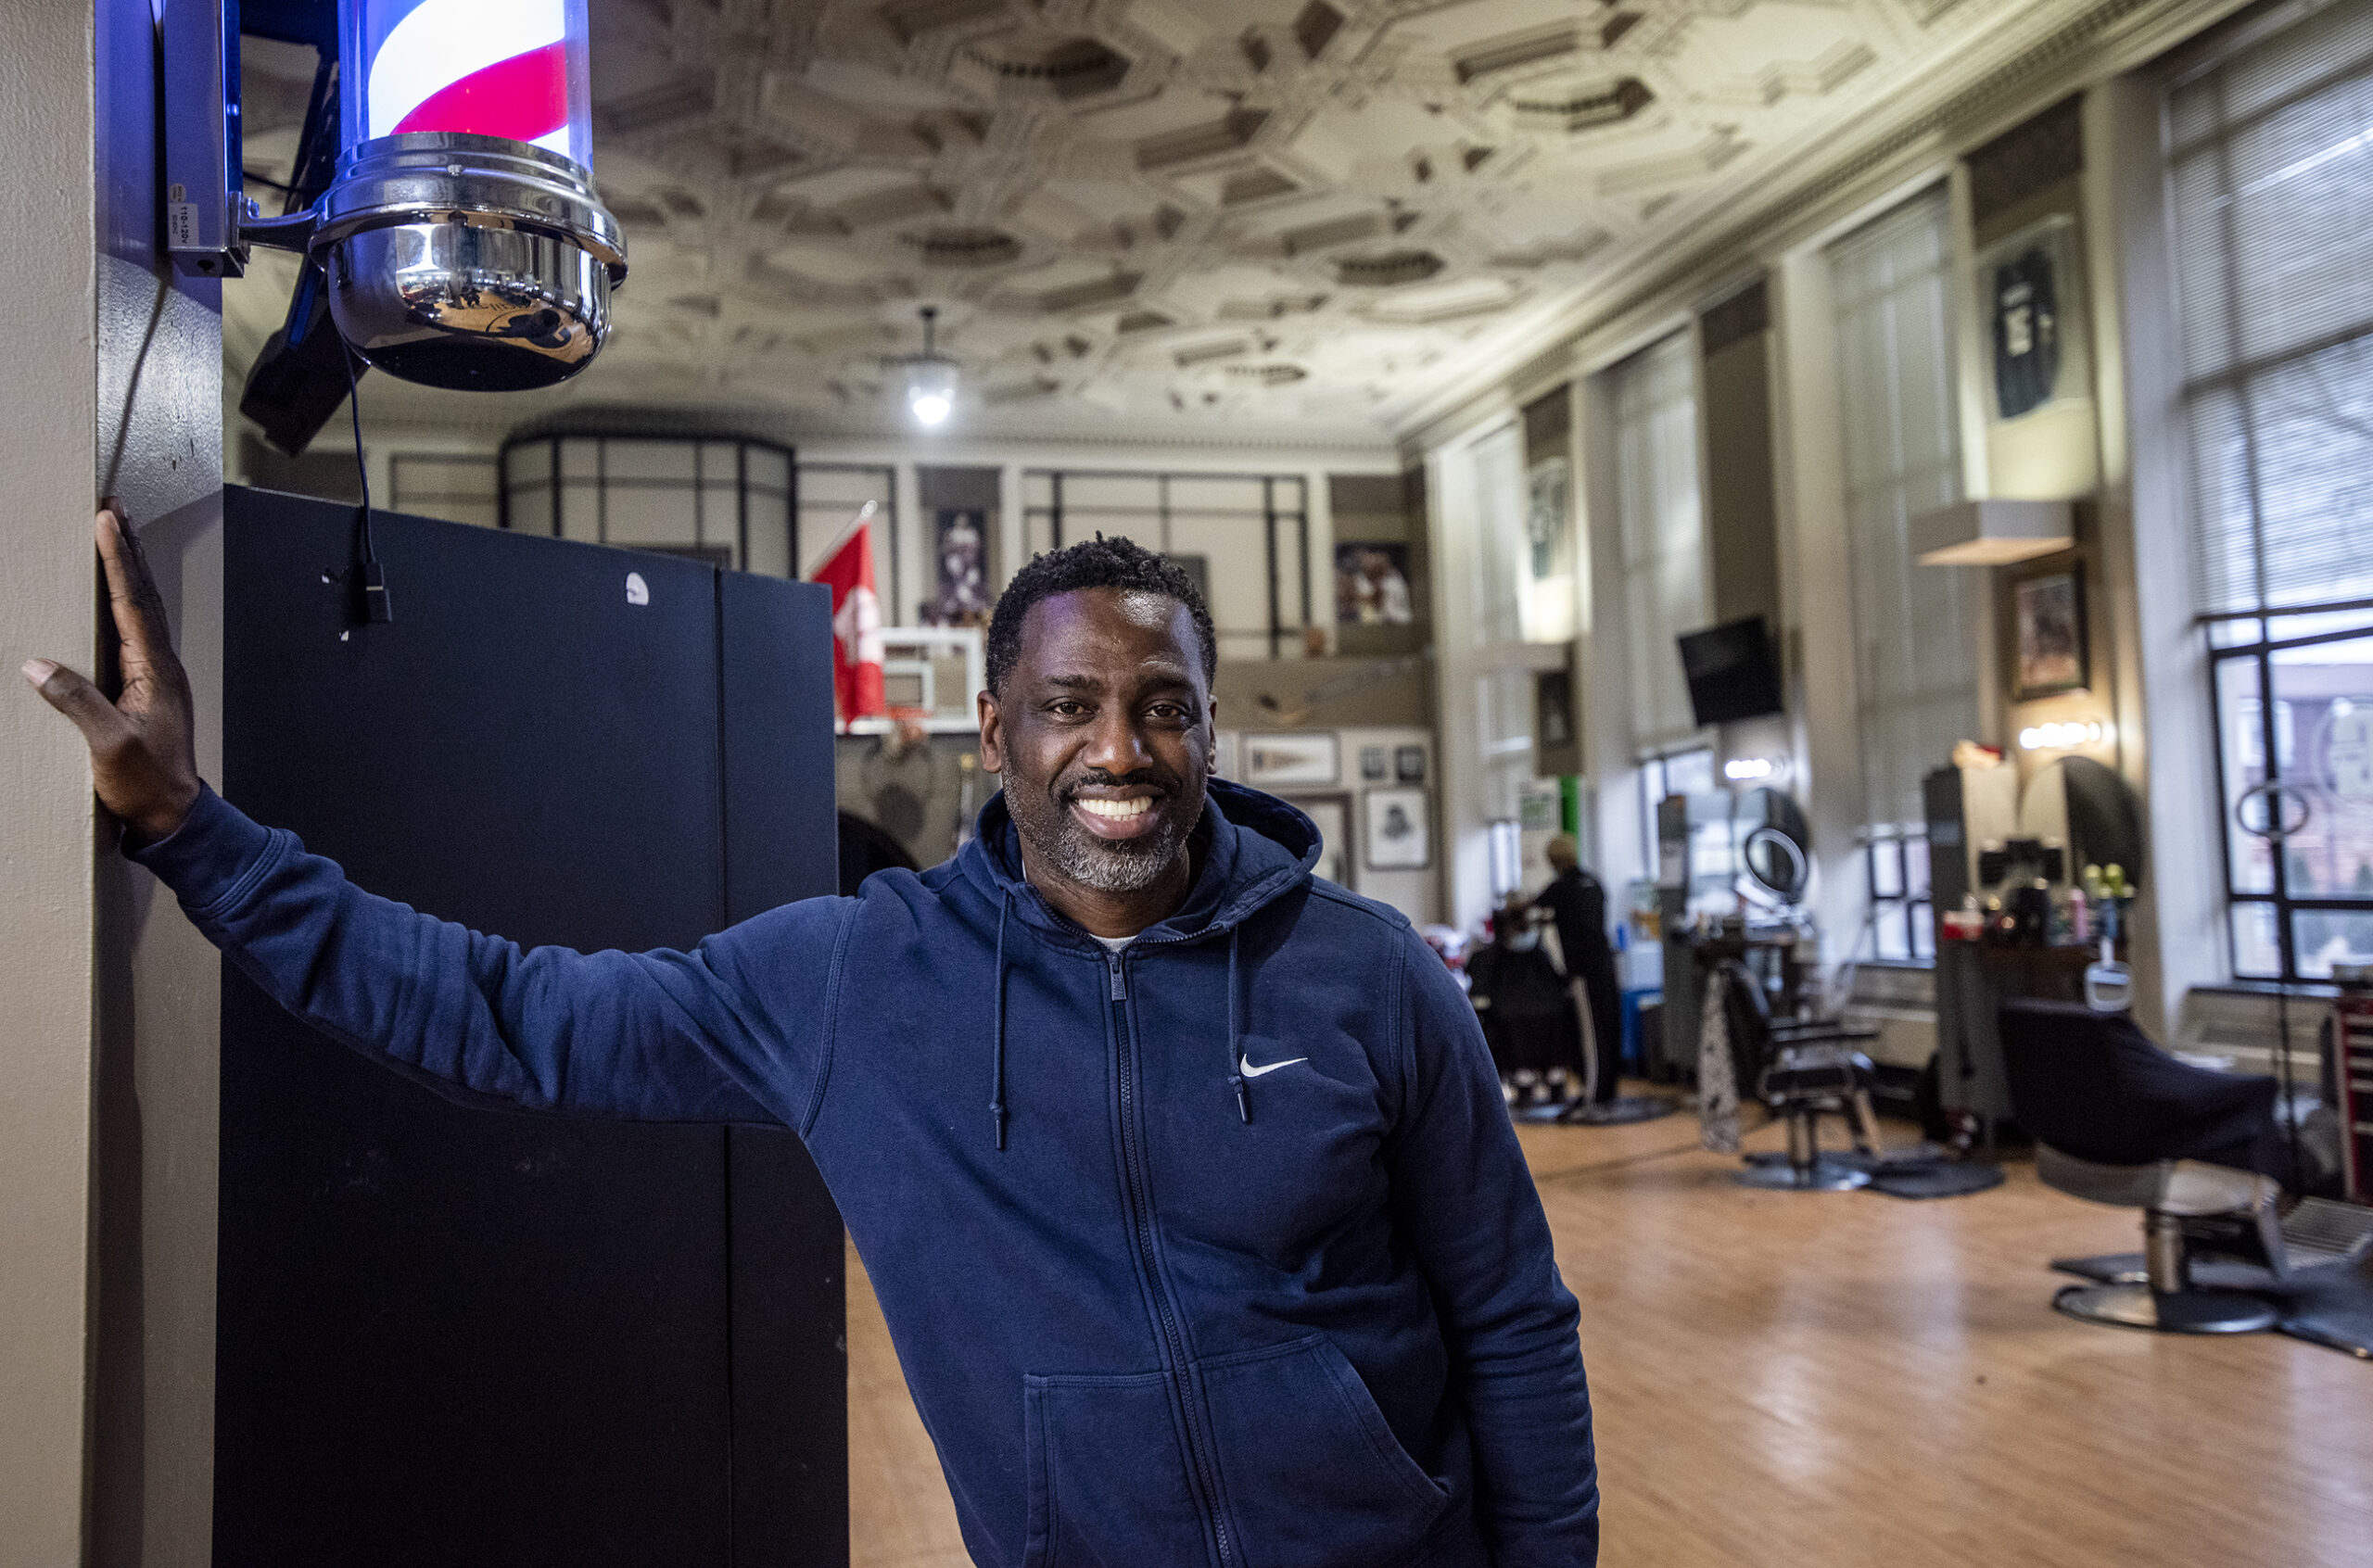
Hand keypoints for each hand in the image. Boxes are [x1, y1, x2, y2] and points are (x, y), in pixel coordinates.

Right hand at [22, 506, 201, 842]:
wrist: (175, 815)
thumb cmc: (148, 784)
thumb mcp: (108, 745)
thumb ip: (77, 704)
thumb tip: (38, 667)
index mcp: (156, 670)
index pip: (133, 602)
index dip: (118, 559)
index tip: (106, 521)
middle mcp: (160, 665)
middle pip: (142, 595)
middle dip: (127, 550)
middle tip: (113, 508)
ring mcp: (155, 675)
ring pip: (139, 610)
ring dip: (127, 571)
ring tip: (114, 535)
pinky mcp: (144, 688)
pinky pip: (131, 632)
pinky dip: (122, 602)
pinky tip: (111, 595)